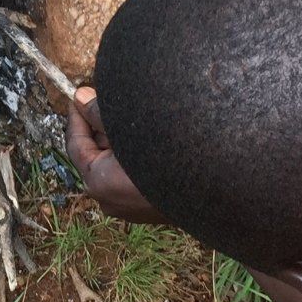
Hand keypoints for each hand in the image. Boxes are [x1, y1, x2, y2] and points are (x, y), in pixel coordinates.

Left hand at [66, 87, 164, 223]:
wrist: (224, 184)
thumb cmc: (172, 151)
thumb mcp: (129, 124)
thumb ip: (100, 112)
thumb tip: (82, 98)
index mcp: (100, 182)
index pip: (77, 144)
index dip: (78, 114)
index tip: (81, 93)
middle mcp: (112, 200)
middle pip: (97, 154)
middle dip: (103, 125)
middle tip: (109, 96)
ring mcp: (133, 208)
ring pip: (117, 164)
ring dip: (123, 138)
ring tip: (135, 110)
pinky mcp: (154, 207)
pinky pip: (134, 176)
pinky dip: (136, 154)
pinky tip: (150, 133)